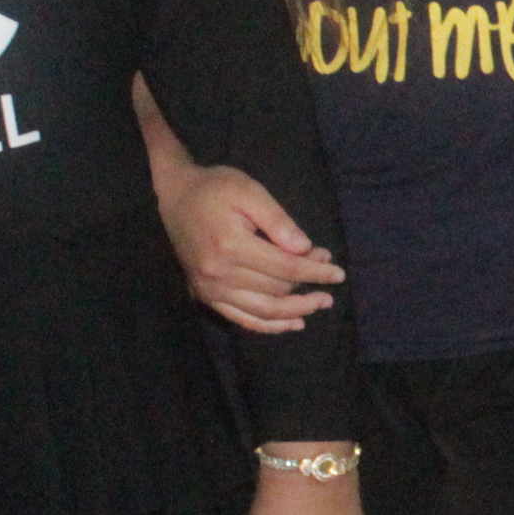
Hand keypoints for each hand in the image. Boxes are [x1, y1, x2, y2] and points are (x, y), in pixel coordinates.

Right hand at [160, 163, 342, 334]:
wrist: (175, 197)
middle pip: (276, 288)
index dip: (315, 272)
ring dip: (296, 311)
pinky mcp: (206, 296)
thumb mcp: (249, 191)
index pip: (285, 267)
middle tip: (328, 273)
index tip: (338, 273)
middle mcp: (219, 273)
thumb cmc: (215, 189)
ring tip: (321, 304)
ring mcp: (211, 289)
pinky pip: (242, 319)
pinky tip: (293, 323)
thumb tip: (305, 249)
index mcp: (231, 245)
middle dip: (308, 283)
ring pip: (263, 310)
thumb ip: (278, 221)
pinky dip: (270, 326)